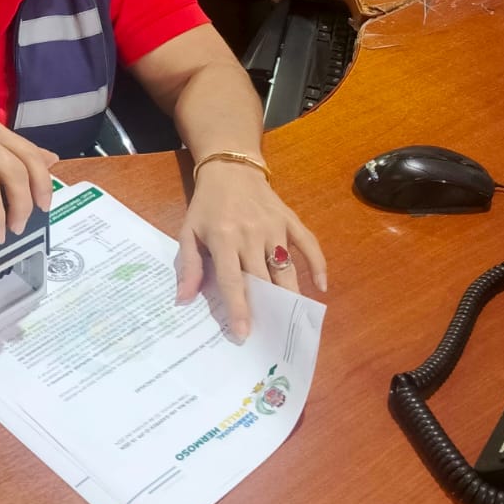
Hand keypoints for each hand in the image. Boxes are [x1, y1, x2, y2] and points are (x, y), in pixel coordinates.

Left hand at [175, 161, 326, 337]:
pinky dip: (318, 265)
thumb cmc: (207, 205)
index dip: (239, 309)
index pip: (233, 280)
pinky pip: (309, 244)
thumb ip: (189, 266)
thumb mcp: (188, 232)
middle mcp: (251, 233)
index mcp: (223, 238)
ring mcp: (274, 226)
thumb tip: (184, 300)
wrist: (230, 168)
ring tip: (291, 321)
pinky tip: (320, 288)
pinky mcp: (291, 220)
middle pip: (262, 279)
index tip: (243, 334)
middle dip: (266, 309)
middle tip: (268, 335)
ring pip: (286, 268)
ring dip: (289, 296)